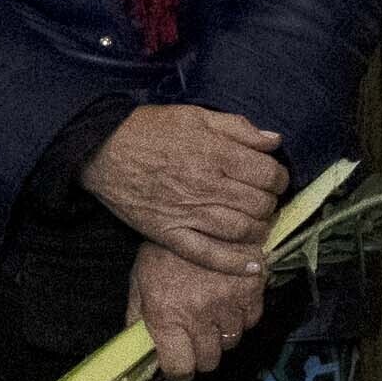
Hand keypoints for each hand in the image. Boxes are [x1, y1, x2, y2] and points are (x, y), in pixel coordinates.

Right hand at [86, 105, 289, 259]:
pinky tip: (254, 265)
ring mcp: (188, 214)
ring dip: (258, 230)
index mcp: (216, 154)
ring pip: (241, 231)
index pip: (268, 174)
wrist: (102, 150)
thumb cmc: (150, 129)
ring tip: (256, 223)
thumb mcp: (196, 115)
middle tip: (263, 199)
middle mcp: (207, 186)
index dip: (279, 178)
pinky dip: (234, 263)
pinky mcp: (170, 234)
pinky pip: (208, 255)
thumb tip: (274, 142)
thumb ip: (237, 127)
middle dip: (270, 203)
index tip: (274, 178)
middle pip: (259, 205)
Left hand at [128, 237, 273, 379]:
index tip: (178, 365)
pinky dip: (242, 316)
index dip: (179, 371)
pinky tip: (230, 300)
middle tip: (195, 338)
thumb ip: (138, 318)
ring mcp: (228, 304)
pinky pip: (252, 321)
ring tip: (212, 314)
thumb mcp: (140, 281)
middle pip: (209, 361)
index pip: (180, 368)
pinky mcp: (251, 290)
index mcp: (166, 316)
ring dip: (222, 334)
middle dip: (201, 354)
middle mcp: (198, 315)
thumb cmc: (163, 250)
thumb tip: (137, 351)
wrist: (197, 212)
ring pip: (232, 342)